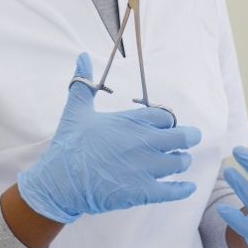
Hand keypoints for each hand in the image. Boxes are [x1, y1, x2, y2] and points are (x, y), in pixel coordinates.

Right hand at [17, 53, 200, 222]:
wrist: (58, 183)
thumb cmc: (68, 146)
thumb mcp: (76, 110)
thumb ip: (84, 82)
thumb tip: (82, 56)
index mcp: (131, 121)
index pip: (166, 116)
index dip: (169, 121)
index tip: (166, 126)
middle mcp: (142, 142)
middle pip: (183, 136)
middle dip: (189, 137)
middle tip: (189, 139)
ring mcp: (144, 168)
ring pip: (180, 162)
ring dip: (183, 161)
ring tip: (179, 161)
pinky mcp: (142, 192)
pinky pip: (173, 191)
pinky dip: (184, 189)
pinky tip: (188, 187)